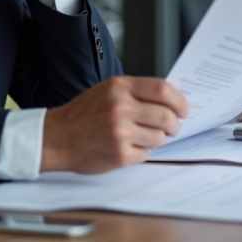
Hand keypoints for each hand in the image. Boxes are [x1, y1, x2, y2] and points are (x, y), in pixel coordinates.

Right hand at [41, 77, 189, 173]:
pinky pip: (146, 153)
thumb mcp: (107, 91)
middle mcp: (120, 107)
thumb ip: (136, 92)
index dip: (179, 100)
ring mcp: (120, 132)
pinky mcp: (119, 154)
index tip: (183, 109)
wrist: (57, 138)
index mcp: (119, 87)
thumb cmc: (83, 114)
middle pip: (167, 116)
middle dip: (175, 125)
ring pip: (159, 137)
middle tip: (172, 128)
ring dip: (157, 139)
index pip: (163, 89)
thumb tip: (170, 99)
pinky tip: (127, 147)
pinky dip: (142, 152)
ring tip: (142, 137)